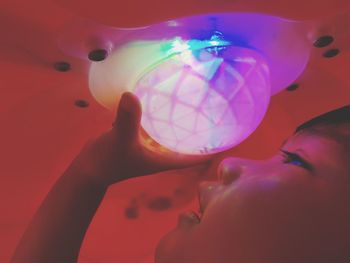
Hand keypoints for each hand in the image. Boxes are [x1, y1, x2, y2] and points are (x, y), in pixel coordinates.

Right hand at [69, 92, 211, 186]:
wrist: (89, 167)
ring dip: (183, 120)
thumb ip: (127, 120)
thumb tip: (131, 95)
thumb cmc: (108, 160)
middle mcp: (163, 152)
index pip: (197, 155)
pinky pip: (158, 124)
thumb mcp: (119, 140)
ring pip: (174, 131)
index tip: (230, 133)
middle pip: (189, 142)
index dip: (214, 147)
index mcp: (166, 159)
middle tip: (216, 107)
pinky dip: (163, 114)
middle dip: (202, 129)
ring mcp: (153, 144)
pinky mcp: (141, 136)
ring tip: (197, 100)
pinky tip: (165, 98)